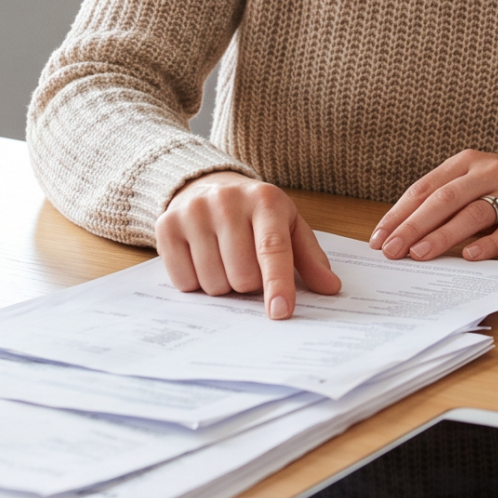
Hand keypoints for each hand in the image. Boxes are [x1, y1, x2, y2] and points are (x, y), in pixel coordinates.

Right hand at [155, 172, 341, 318]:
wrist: (206, 184)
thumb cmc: (254, 213)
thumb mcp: (287, 225)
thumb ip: (310, 258)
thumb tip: (330, 288)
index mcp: (265, 200)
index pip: (272, 249)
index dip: (277, 284)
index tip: (280, 312)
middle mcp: (227, 202)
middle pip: (242, 275)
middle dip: (248, 285)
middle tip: (247, 266)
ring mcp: (193, 212)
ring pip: (212, 282)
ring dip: (223, 285)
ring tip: (225, 260)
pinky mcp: (166, 226)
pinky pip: (183, 281)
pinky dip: (196, 282)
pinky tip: (202, 260)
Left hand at [371, 151, 497, 262]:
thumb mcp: (472, 182)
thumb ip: (443, 200)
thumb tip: (402, 232)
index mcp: (466, 163)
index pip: (424, 188)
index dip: (399, 213)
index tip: (378, 238)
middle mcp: (488, 173)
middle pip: (444, 200)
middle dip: (413, 226)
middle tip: (392, 249)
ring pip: (473, 214)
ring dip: (444, 235)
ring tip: (420, 254)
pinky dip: (489, 244)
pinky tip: (470, 257)